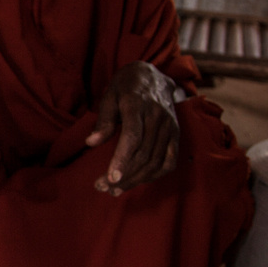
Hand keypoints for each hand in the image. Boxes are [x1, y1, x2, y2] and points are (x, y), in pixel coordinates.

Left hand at [85, 61, 179, 196]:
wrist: (154, 76)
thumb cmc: (125, 87)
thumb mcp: (109, 96)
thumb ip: (103, 120)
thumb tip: (91, 142)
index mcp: (137, 105)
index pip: (133, 137)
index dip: (122, 159)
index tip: (110, 178)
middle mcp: (157, 116)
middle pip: (143, 154)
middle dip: (123, 175)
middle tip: (102, 187)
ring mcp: (170, 126)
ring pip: (155, 161)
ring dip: (136, 180)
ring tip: (115, 190)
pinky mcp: (176, 133)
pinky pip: (169, 161)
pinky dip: (154, 175)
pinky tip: (137, 182)